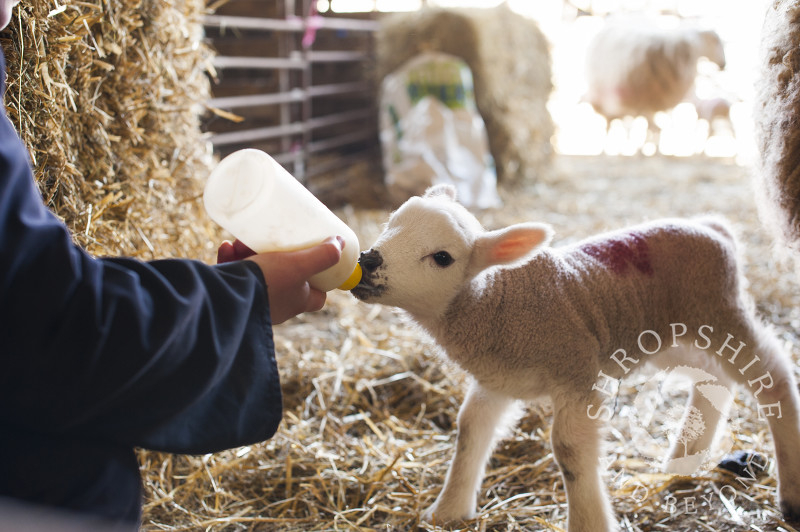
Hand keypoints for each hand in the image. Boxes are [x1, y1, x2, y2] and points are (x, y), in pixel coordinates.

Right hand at [217, 237, 342, 324]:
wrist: (227, 299)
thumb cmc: (269, 282)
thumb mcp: (300, 265)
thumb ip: (322, 255)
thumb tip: (340, 243)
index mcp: (298, 301)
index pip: (317, 296)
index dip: (320, 280)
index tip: (316, 260)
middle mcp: (278, 305)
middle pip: (285, 278)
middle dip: (277, 256)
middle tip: (271, 241)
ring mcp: (254, 301)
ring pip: (257, 273)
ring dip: (250, 254)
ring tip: (242, 242)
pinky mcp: (232, 296)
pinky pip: (234, 276)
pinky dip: (231, 260)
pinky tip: (227, 247)